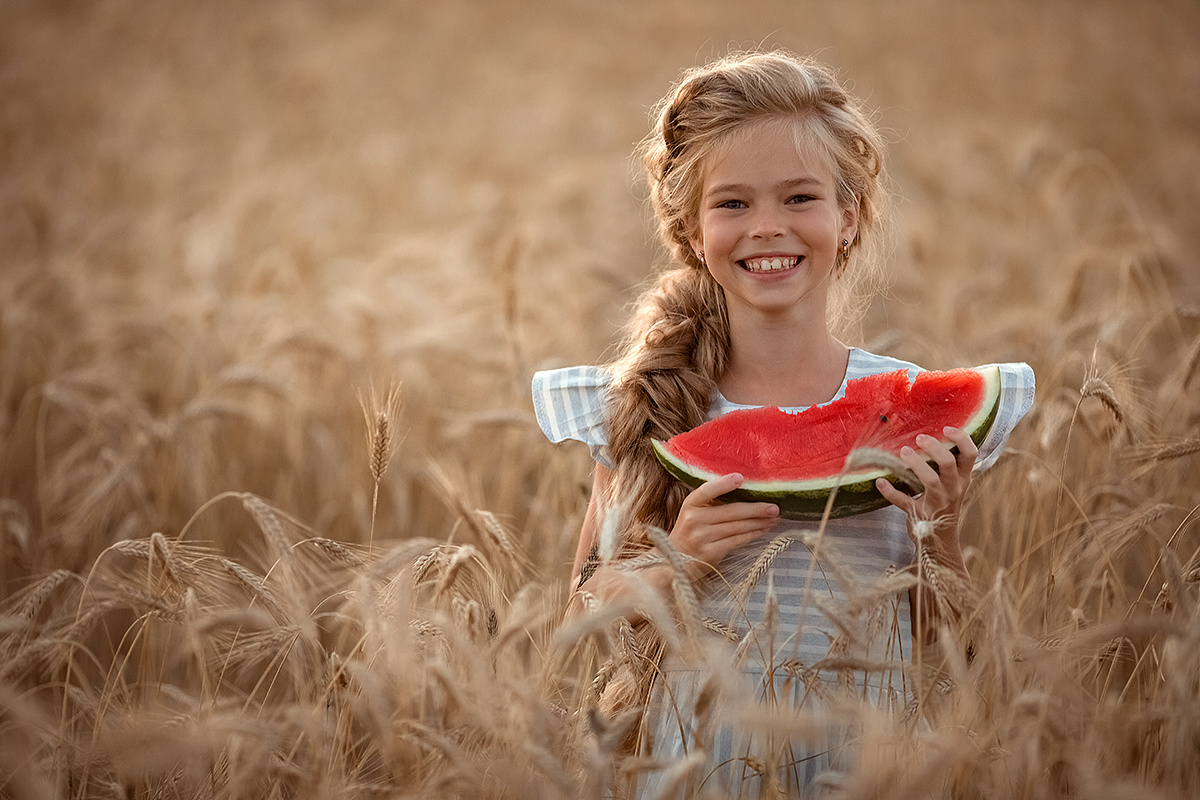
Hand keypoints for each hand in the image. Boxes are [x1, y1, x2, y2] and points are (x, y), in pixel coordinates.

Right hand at [668, 473, 777, 574]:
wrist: (675, 560)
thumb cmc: (690, 531)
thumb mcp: (693, 512)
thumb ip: (712, 502)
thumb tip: (746, 490)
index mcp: (690, 504)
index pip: (707, 491)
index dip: (723, 484)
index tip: (740, 477)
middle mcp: (695, 519)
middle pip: (731, 511)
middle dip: (756, 509)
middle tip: (774, 507)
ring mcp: (702, 537)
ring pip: (738, 527)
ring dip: (759, 522)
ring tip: (773, 518)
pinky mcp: (710, 553)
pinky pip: (737, 541)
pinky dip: (753, 534)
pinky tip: (763, 530)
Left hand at [876, 426, 976, 547]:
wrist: (941, 540)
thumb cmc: (944, 504)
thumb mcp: (953, 484)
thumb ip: (946, 464)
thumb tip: (927, 434)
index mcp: (963, 479)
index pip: (971, 455)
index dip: (961, 439)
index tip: (946, 428)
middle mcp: (954, 489)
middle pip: (949, 464)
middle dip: (934, 448)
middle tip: (920, 438)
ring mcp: (938, 503)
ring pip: (931, 481)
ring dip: (916, 465)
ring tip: (904, 452)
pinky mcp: (920, 515)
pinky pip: (904, 502)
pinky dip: (890, 492)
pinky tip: (880, 482)